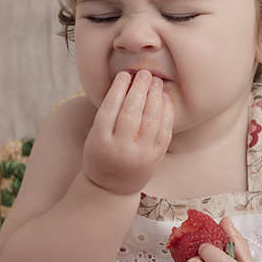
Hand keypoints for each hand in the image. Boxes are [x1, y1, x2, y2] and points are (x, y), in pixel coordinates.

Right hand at [82, 70, 172, 195]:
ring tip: (157, 82)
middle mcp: (120, 148)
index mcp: (100, 140)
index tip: (125, 74)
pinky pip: (164, 131)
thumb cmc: (101, 154)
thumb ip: (108, 114)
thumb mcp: (95, 136)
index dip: (118, 89)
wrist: (110, 189)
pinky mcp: (155, 158)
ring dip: (155, 97)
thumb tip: (125, 82)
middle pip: (131, 112)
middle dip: (140, 89)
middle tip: (145, 73)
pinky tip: (165, 99)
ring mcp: (139, 154)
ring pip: (150, 120)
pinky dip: (166, 113)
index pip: (110, 108)